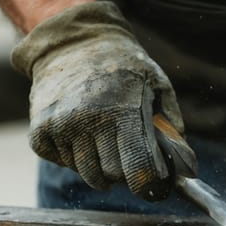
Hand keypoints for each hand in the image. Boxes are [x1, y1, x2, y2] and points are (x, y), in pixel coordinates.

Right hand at [11, 1, 196, 200]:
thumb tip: (185, 162)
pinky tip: (79, 134)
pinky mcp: (40, 131)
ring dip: (98, 166)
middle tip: (127, 155)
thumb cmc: (122, 65)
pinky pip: (62, 163)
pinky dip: (72, 156)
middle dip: (124, 172)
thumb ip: (171, 122)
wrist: (73, 42)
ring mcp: (61, 127)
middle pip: (112, 175)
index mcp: (123, 111)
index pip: (138, 168)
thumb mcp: (156, 83)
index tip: (152, 184)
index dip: (148, 182)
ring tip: (103, 140)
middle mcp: (90, 120)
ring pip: (87, 173)